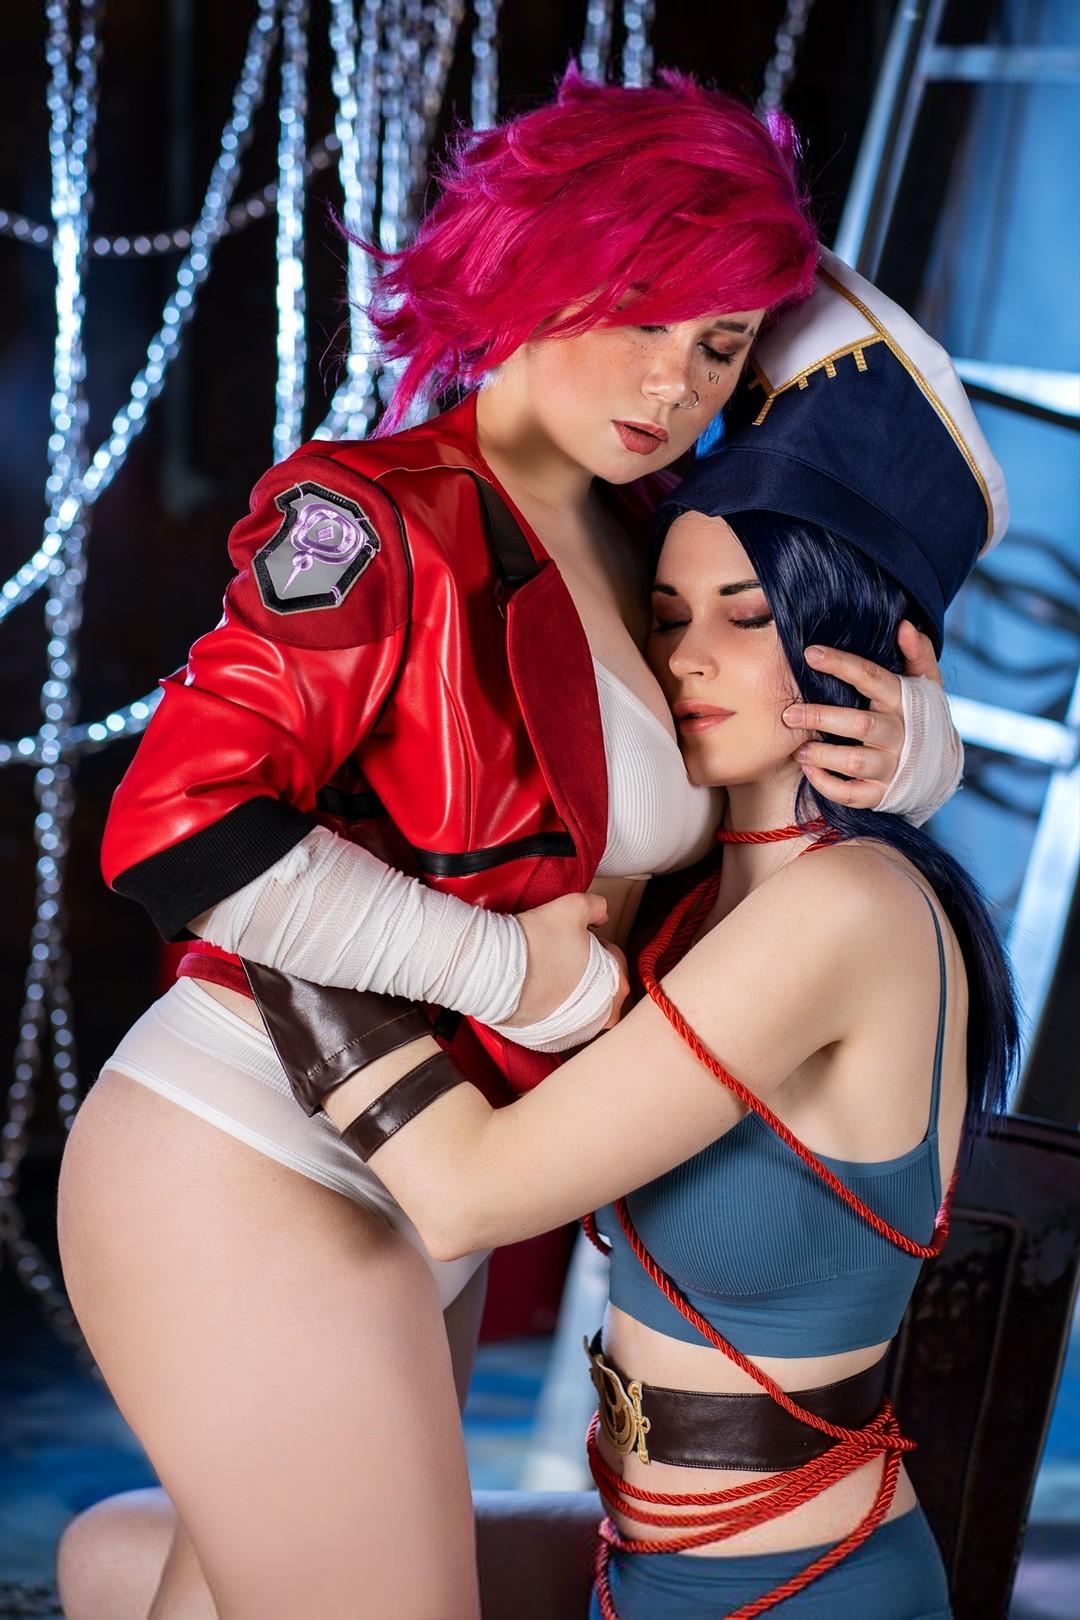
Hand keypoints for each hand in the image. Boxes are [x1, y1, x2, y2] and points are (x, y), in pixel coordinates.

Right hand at [507, 893, 626, 1026]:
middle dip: (587, 968)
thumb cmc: (536, 943)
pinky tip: (538, 988)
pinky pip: (560, 1019)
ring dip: (570, 987)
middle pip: (601, 984)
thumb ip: (597, 906)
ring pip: (581, 1004)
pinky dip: (554, 1005)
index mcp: (616, 986)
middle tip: (562, 954)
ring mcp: (576, 1031)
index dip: (596, 943)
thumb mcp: (574, 907)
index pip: (614, 958)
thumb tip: (601, 912)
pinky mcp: (551, 1040)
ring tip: (548, 969)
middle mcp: (602, 1016)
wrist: (494, 970)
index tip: (577, 939)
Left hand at [779, 622, 935, 808]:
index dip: (841, 664)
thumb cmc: (921, 716)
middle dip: (821, 717)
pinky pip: (850, 794)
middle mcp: (899, 735)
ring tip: (798, 748)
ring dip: (822, 755)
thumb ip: (917, 652)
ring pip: (853, 762)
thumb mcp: (926, 683)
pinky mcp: (880, 794)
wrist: (939, 767)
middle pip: (859, 724)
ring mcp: (891, 767)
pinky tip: (808, 769)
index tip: (810, 654)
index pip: (871, 678)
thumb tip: (904, 625)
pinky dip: (826, 785)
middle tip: (788, 714)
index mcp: (905, 702)